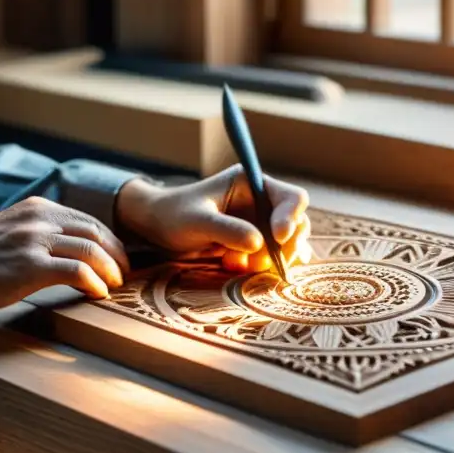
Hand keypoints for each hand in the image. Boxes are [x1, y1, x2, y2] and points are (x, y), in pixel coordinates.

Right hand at [0, 196, 129, 312]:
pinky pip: (77, 271)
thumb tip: (73, 249)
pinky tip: (98, 293)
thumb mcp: (12, 231)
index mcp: (37, 207)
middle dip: (116, 253)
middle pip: (94, 232)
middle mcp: (39, 218)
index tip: (117, 257)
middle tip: (125, 273)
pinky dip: (94, 282)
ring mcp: (35, 240)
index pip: (86, 219)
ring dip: (109, 269)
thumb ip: (40, 232)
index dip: (108, 239)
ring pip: (90, 250)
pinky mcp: (31, 265)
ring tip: (115, 284)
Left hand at [116, 165, 312, 272]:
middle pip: (297, 224)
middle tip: (265, 263)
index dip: (291, 217)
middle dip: (287, 245)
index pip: (292, 198)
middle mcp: (261, 202)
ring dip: (273, 260)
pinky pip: (272, 259)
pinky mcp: (252, 245)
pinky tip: (235, 267)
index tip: (279, 238)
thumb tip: (259, 243)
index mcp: (252, 184)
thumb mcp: (197, 221)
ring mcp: (259, 225)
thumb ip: (227, 229)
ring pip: (287, 245)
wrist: (157, 228)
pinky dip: (262, 268)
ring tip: (242, 265)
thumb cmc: (174, 214)